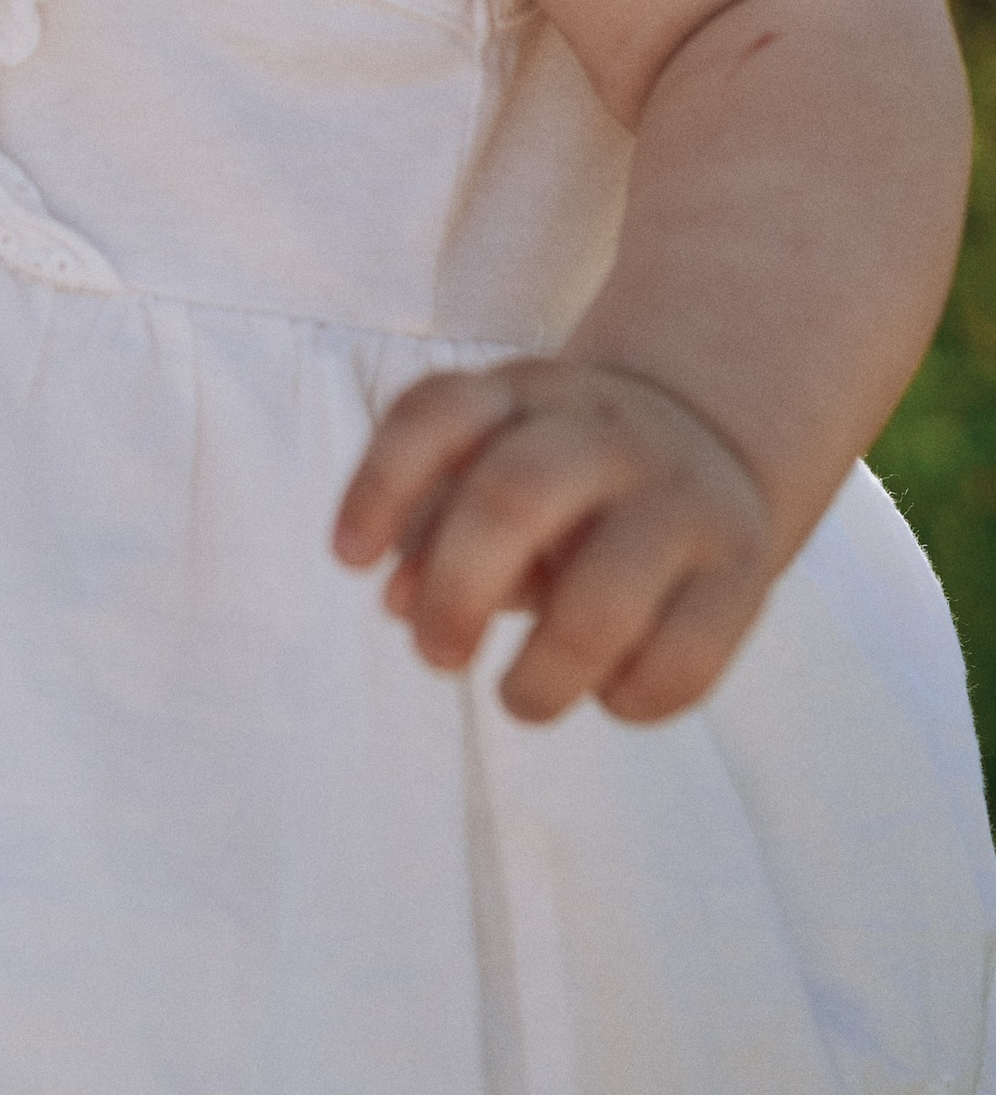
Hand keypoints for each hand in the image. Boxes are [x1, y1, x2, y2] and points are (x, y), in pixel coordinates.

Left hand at [335, 357, 777, 723]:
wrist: (712, 444)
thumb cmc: (563, 482)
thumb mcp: (491, 472)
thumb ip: (433, 526)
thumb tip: (399, 600)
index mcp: (527, 394)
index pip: (438, 413)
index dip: (380, 487)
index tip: (350, 561)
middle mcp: (608, 434)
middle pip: (514, 495)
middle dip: (456, 591)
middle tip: (436, 654)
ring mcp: (684, 501)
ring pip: (606, 595)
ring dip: (543, 670)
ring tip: (518, 699)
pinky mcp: (745, 574)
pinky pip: (685, 656)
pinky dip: (630, 697)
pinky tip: (607, 696)